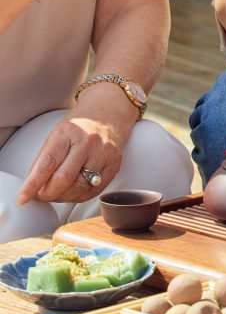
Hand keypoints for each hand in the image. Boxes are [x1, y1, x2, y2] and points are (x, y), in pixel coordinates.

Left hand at [18, 85, 136, 204]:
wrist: (108, 116)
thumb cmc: (80, 127)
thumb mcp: (57, 136)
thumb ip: (45, 159)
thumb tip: (34, 185)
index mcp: (68, 133)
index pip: (47, 163)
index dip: (33, 184)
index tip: (23, 197)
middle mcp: (88, 143)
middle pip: (64, 178)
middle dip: (49, 193)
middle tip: (42, 195)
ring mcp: (104, 153)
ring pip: (80, 187)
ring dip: (64, 197)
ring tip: (58, 193)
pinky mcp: (115, 164)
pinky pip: (95, 189)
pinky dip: (81, 196)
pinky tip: (74, 192)